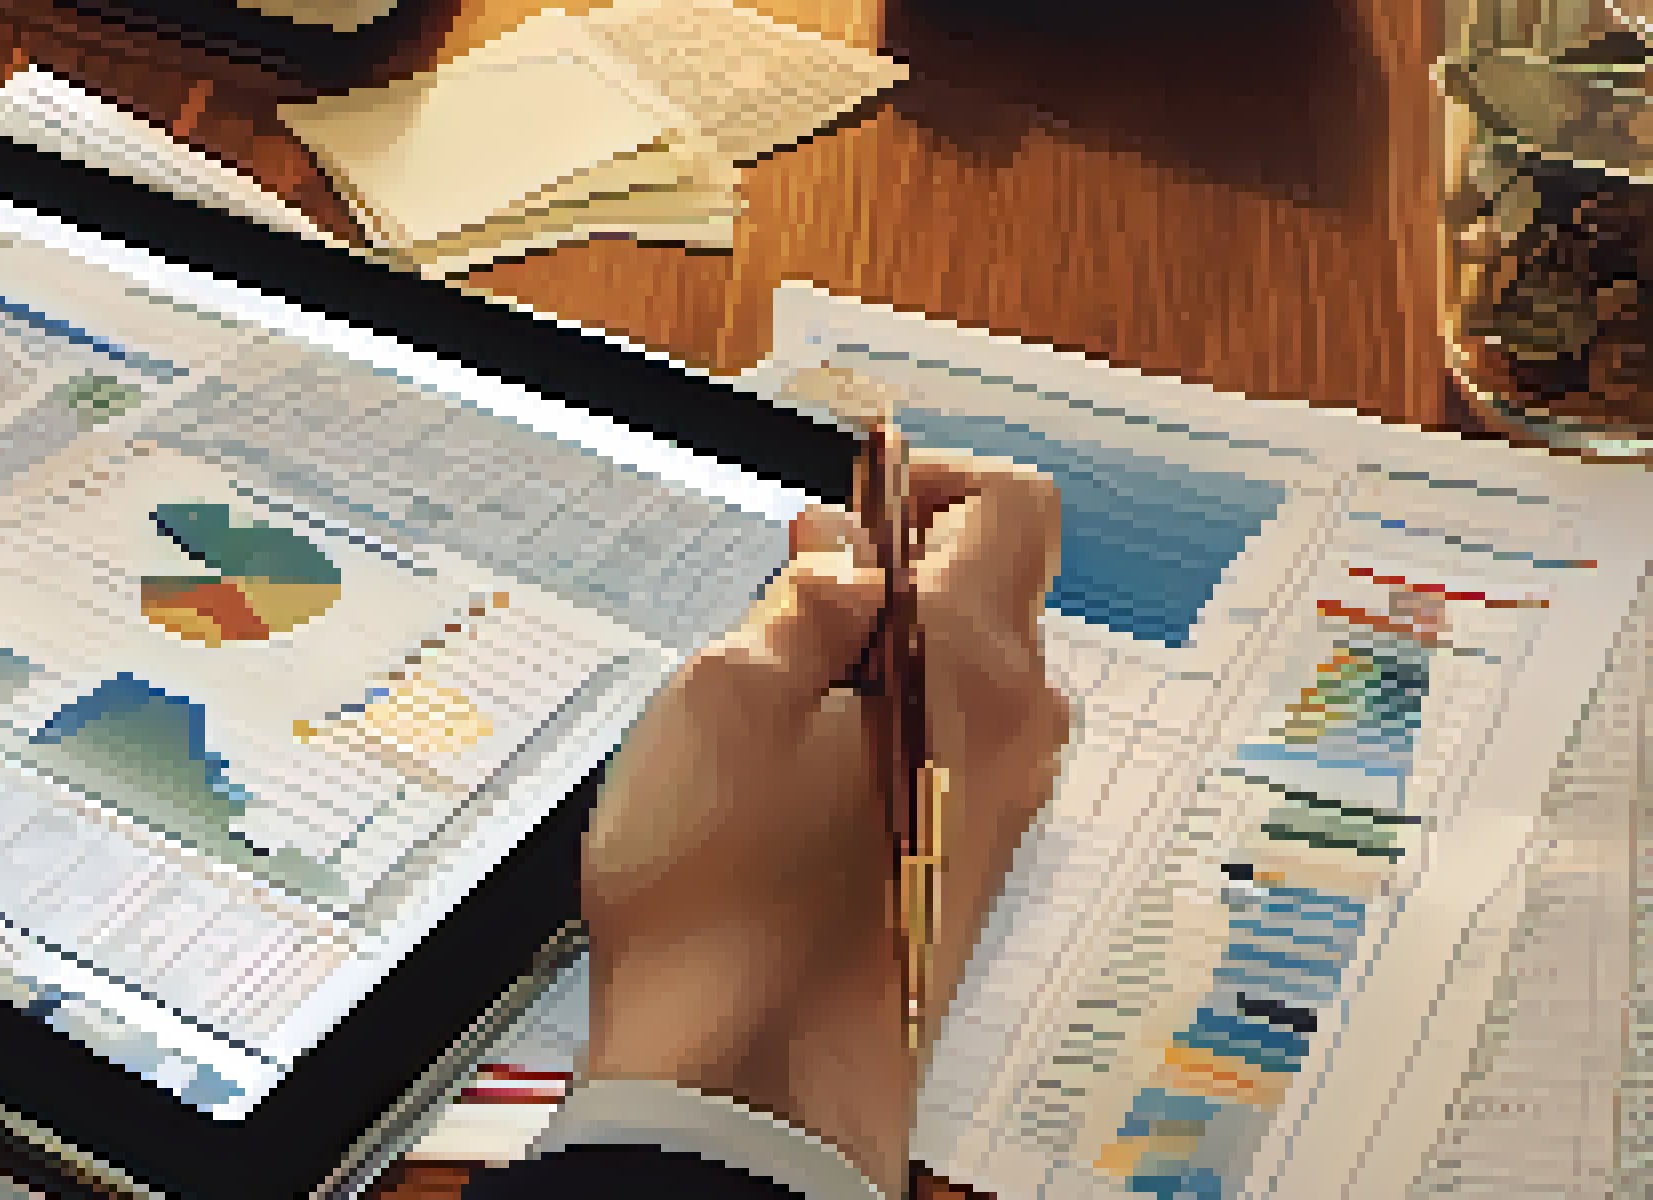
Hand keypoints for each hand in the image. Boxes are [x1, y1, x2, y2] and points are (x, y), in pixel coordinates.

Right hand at [579, 428, 1070, 1192]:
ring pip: (965, 675)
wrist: (752, 1083)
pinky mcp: (966, 865)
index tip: (842, 505)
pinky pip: (950, 751)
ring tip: (773, 689)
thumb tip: (842, 551)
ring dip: (880, 652)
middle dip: (892, 566)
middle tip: (784, 594)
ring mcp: (1003, 809)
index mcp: (972, 672)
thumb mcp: (723, 701)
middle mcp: (1015, 737)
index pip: (1007, 507)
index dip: (922, 478)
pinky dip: (885, 724)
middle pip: (992, 590)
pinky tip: (792, 770)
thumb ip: (798, 602)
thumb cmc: (726, 902)